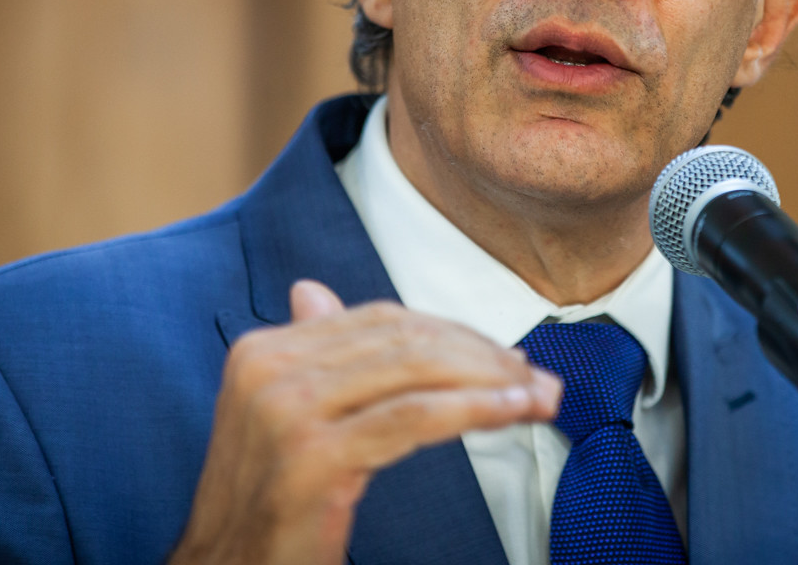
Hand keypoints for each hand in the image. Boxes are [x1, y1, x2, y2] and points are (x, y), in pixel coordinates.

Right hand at [168, 280, 560, 564]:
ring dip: (490, 381)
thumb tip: (313, 292)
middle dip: (482, 356)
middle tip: (534, 376)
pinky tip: (509, 412)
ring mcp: (287, 411)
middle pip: (404, 341)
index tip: (503, 355)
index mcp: (263, 351)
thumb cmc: (263, 505)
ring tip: (535, 396)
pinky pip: (413, 419)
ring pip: (415, 371)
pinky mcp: (313, 457)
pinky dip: (473, 409)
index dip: (452, 333)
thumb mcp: (278, 418)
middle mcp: (269, 369)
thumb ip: (310, 356)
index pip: (380, 321)